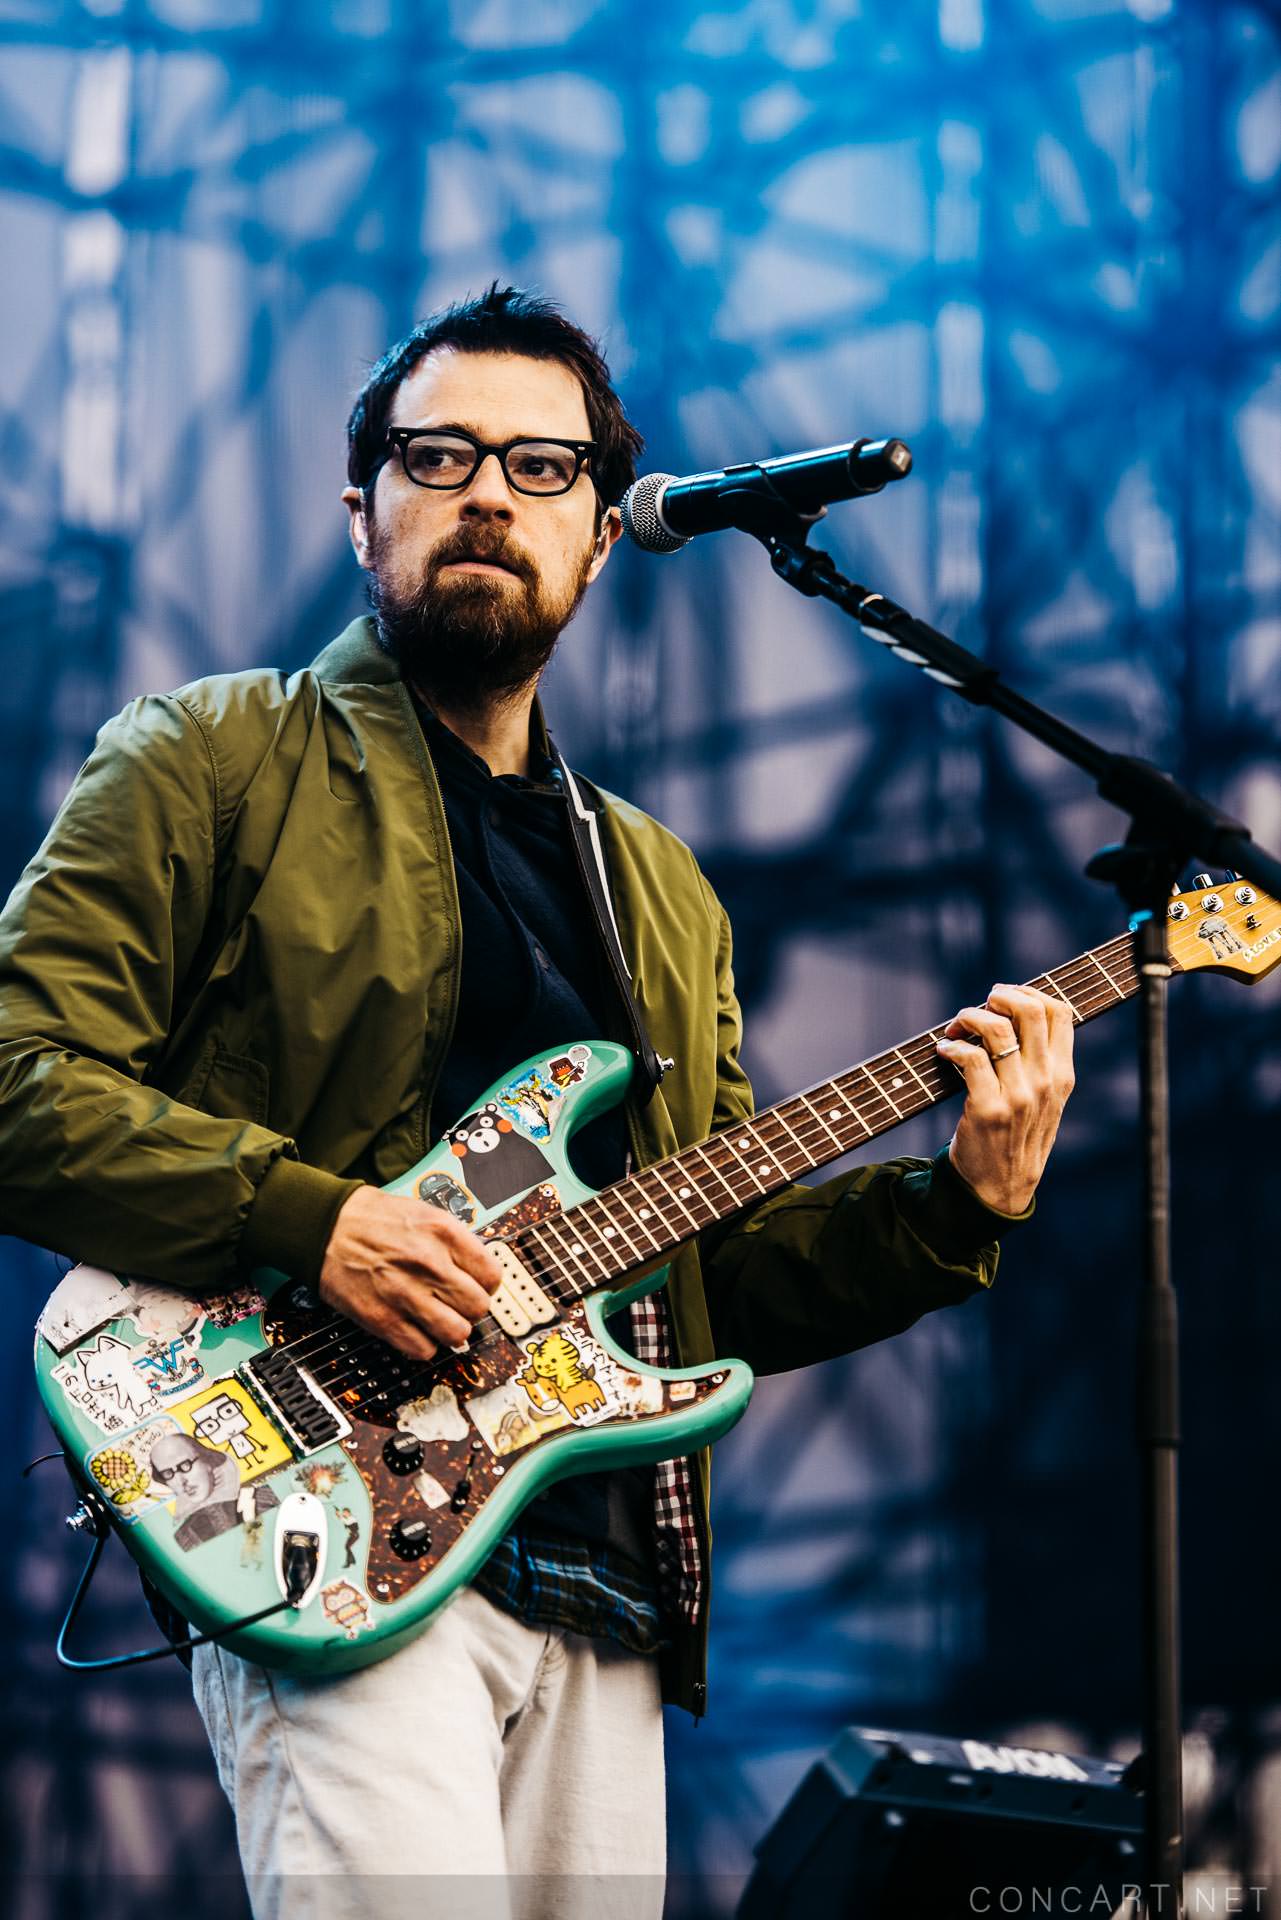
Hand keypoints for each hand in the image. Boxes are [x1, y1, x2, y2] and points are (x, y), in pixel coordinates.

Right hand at [318, 1186, 502, 1360]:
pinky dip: (423, 1344)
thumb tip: (480, 1271)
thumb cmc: (374, 1219)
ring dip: (452, 1331)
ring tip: (440, 1320)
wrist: (326, 1227)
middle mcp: (429, 1263)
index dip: (486, 1284)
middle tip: (457, 1304)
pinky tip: (416, 1328)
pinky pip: (423, 1349)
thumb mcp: (425, 1214)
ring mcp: (406, 1293)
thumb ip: (456, 1242)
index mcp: (444, 1233)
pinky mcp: (383, 1319)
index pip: (493, 1275)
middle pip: (479, 1307)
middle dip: (470, 1309)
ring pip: (457, 1334)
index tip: (477, 1286)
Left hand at [936, 984, 1075, 1214]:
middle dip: (998, 995)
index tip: (1003, 998)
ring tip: (955, 1029)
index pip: (1060, 1012)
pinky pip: (970, 1058)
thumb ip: (1040, 1062)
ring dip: (967, 1017)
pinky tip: (944, 1051)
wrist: (1002, 1189)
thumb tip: (1011, 1013)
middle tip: (979, 1007)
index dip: (1029, 992)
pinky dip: (951, 1046)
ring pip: (995, 1028)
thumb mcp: (1046, 1101)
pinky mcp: (988, 1109)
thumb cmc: (1018, 1138)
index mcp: (1063, 1075)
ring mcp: (1019, 1096)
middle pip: (1029, 1009)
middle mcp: (1046, 1081)